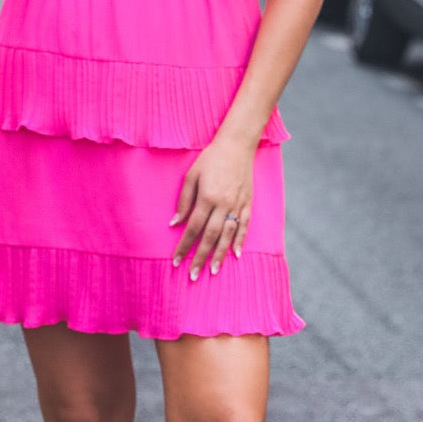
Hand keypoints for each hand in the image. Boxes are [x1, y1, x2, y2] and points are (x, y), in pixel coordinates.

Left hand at [170, 135, 254, 280]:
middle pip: (210, 237)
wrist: (237, 145)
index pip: (193, 228)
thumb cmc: (210, 158)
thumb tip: (175, 223)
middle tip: (193, 276)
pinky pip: (244, 226)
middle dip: (200, 257)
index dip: (184, 246)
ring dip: (220, 254)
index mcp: (207, 197)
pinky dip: (240, 241)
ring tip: (213, 270)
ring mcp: (238, 205)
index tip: (177, 261)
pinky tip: (236, 254)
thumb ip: (184, 200)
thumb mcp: (191, 175)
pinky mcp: (248, 203)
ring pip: (228, 235)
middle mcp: (223, 204)